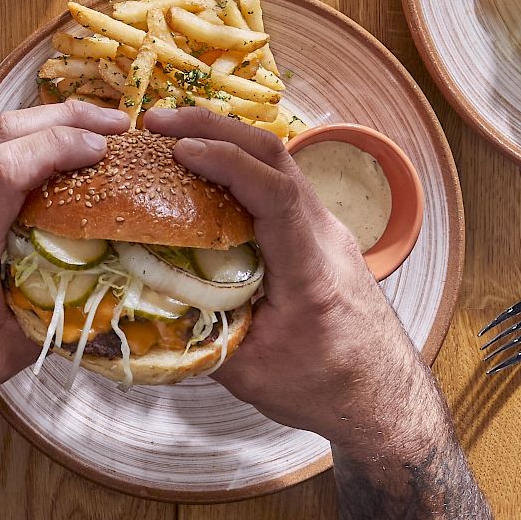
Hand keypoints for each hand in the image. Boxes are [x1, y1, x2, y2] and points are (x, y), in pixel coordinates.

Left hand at [0, 100, 129, 430]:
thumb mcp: (2, 354)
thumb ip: (57, 319)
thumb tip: (115, 296)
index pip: (5, 168)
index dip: (58, 146)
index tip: (104, 148)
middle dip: (62, 119)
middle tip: (115, 126)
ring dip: (39, 129)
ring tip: (89, 134)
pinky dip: (16, 153)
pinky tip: (44, 166)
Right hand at [144, 108, 435, 451]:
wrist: (384, 399)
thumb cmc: (324, 390)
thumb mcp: (250, 374)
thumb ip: (196, 333)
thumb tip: (136, 301)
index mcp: (311, 268)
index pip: (276, 193)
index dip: (226, 162)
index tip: (179, 151)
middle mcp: (325, 235)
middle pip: (275, 156)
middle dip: (214, 127)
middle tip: (156, 120)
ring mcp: (325, 229)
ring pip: (278, 162)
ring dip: (224, 137)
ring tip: (170, 133)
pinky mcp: (316, 233)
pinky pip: (276, 180)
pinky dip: (236, 161)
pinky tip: (202, 167)